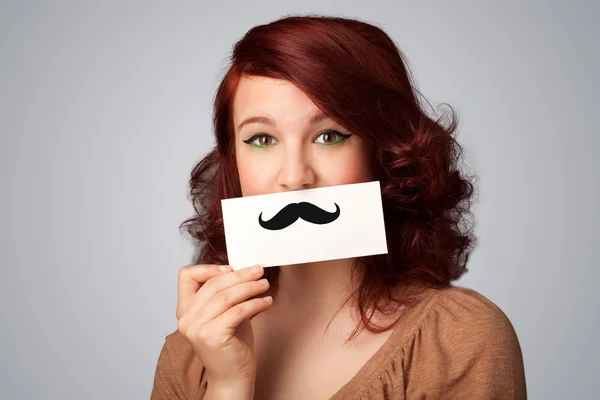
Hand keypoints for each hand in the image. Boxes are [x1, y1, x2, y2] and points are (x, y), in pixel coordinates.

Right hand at [176, 263, 271, 383]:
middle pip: (213, 284)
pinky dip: (255, 303)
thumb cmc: (231, 344)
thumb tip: (243, 270)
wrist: (232, 377)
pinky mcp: (212, 336)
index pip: (186, 276)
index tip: (231, 268)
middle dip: (240, 275)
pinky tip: (267, 301)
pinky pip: (238, 311)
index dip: (209, 268)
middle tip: (258, 270)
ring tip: (265, 284)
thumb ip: (224, 294)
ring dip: (250, 287)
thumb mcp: (224, 313)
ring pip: (226, 296)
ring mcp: (197, 328)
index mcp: (185, 310)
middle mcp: (186, 318)